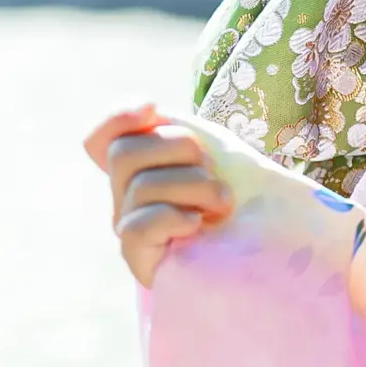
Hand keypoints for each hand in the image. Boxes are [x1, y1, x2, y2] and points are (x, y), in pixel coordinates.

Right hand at [83, 104, 230, 286]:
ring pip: (142, 187)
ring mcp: (129, 226)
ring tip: (222, 203)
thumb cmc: (244, 198)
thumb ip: (181, 128)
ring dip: (197, 187)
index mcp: (143, 166)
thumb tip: (149, 108)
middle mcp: (126, 195)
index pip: (101, 138)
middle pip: (124, 152)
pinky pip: (138, 227)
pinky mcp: (138, 258)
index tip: (152, 108)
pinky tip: (197, 224)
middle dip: (181, 149)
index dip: (116, 117)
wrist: (265, 254)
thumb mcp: (218, 153)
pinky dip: (175, 218)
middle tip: (213, 171)